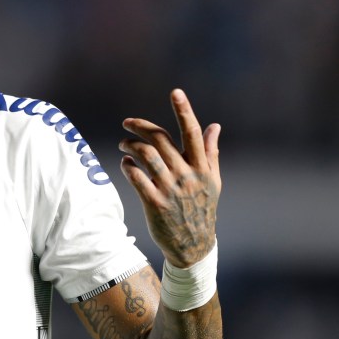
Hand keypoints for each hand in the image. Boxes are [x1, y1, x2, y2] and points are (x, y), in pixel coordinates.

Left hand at [118, 89, 220, 267]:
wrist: (194, 245)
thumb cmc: (202, 209)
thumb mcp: (212, 181)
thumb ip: (210, 152)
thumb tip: (215, 126)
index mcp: (203, 167)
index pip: (192, 133)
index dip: (184, 111)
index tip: (175, 92)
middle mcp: (187, 175)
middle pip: (161, 140)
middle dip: (141, 126)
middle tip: (127, 123)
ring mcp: (171, 189)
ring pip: (146, 156)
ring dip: (130, 145)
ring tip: (123, 144)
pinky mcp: (155, 203)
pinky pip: (136, 177)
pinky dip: (127, 166)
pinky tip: (125, 163)